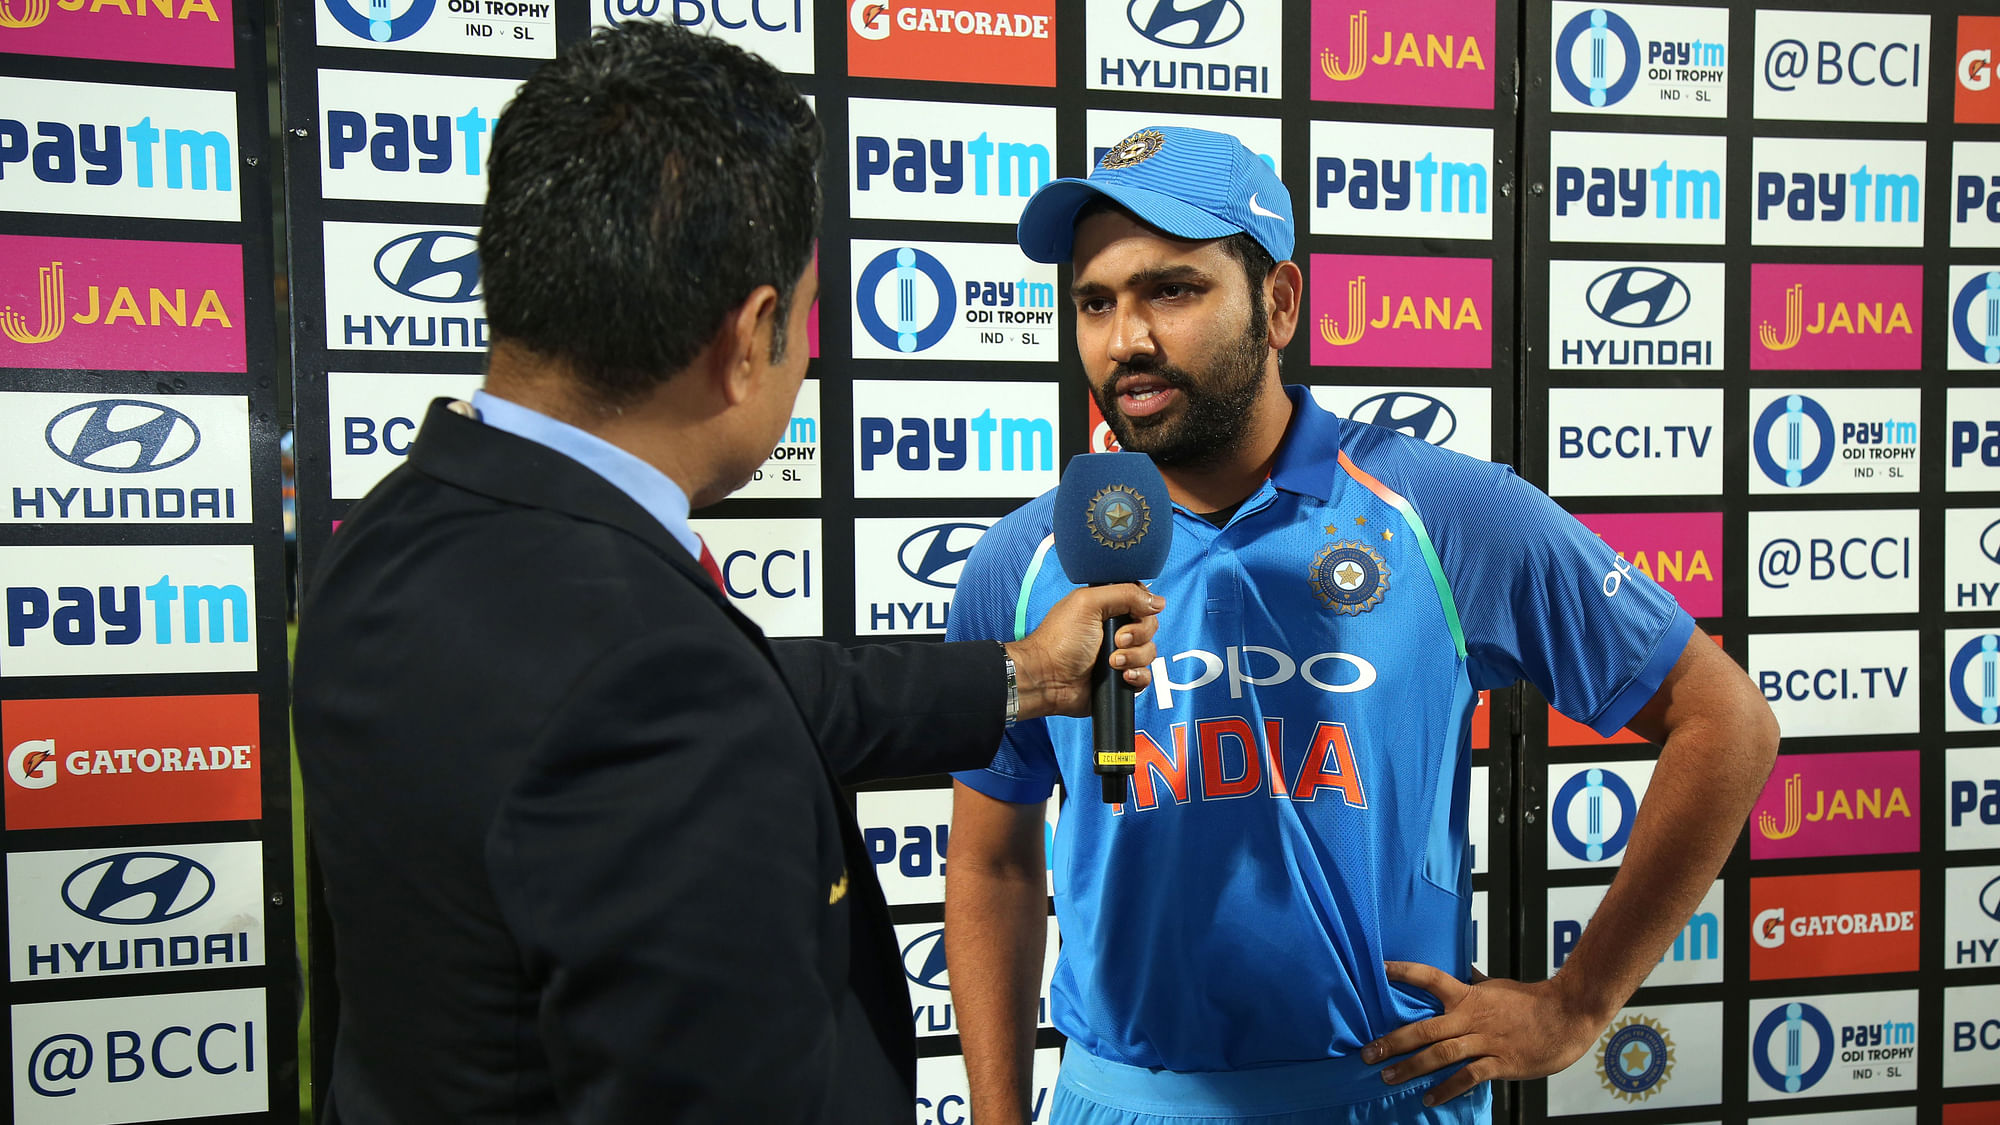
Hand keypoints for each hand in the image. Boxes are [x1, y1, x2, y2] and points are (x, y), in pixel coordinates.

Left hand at [1005, 584, 1161, 719]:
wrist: (1048, 679)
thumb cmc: (1060, 640)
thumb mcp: (1089, 603)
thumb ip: (1125, 594)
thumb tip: (1157, 601)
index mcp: (1108, 607)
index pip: (1142, 600)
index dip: (1143, 607)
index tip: (1131, 614)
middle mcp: (1116, 629)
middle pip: (1150, 626)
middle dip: (1137, 635)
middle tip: (1115, 640)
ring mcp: (1120, 654)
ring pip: (1150, 652)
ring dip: (1133, 657)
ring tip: (1111, 662)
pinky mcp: (1122, 678)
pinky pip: (1146, 676)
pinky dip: (1137, 676)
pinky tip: (1122, 676)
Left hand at [1362, 961, 1605, 1106]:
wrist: (1567, 1016)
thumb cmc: (1530, 1001)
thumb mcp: (1496, 986)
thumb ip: (1474, 983)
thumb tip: (1461, 972)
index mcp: (1469, 995)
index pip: (1431, 977)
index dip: (1406, 972)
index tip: (1380, 969)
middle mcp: (1472, 1017)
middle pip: (1425, 1027)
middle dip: (1394, 1041)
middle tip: (1368, 1053)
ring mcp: (1486, 1040)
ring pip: (1441, 1054)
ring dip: (1412, 1068)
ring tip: (1389, 1077)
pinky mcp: (1500, 1063)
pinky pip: (1468, 1077)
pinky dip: (1447, 1089)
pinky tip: (1429, 1099)